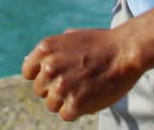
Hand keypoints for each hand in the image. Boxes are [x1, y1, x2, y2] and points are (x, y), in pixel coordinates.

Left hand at [23, 27, 141, 121]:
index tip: (55, 78)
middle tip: (76, 83)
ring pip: (51, 104)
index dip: (42, 77)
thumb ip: (51, 52)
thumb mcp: (70, 38)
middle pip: (40, 90)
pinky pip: (65, 114)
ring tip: (84, 89)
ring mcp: (60, 87)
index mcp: (44, 49)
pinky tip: (89, 98)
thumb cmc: (101, 44)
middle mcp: (48, 67)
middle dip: (55, 89)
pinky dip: (76, 110)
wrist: (125, 51)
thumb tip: (29, 61)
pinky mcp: (74, 103)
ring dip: (65, 101)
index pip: (28, 73)